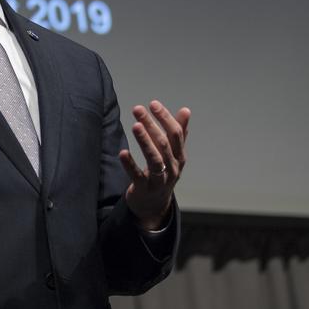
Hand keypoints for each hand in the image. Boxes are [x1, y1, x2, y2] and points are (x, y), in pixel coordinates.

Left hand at [119, 100, 190, 230]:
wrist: (154, 204)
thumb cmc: (164, 173)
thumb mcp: (173, 154)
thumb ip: (178, 133)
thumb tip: (186, 110)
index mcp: (179, 157)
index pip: (175, 134)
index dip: (165, 118)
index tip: (153, 104)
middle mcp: (173, 168)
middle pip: (163, 144)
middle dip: (151, 125)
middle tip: (138, 109)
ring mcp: (160, 180)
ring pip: (154, 159)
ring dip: (145, 142)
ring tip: (135, 126)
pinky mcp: (144, 189)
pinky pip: (138, 176)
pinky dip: (130, 165)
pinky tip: (123, 153)